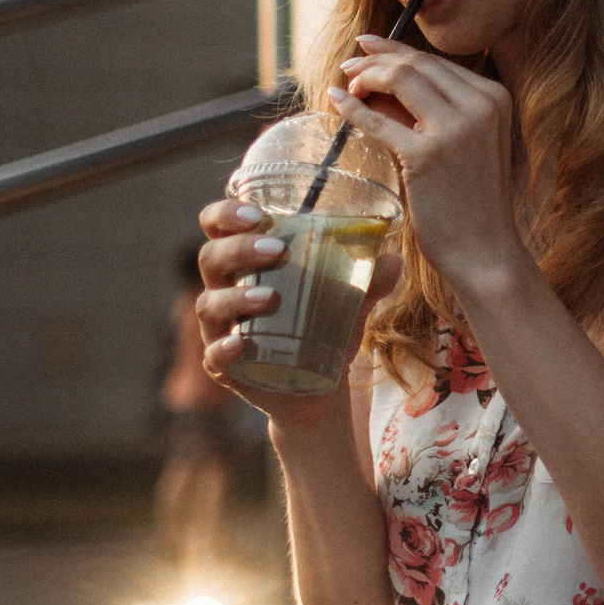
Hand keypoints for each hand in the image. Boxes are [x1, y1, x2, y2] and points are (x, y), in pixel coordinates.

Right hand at [191, 197, 399, 429]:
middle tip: (275, 250)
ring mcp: (220, 330)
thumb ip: (370, 281)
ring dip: (236, 297)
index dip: (226, 213)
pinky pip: (213, 356)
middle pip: (211, 259)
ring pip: (210, 305)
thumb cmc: (325, 331)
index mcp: (246, 263)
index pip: (217, 226)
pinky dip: (223, 348)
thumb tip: (393, 259)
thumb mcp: (350, 303)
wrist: (320, 390)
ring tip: (271, 296)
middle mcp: (225, 291)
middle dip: (238, 249)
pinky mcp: (225, 368)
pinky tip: (240, 342)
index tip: (257, 214)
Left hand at [329, 35, 539, 309]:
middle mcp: (480, 105)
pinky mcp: (428, 155)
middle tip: (349, 65)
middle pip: (417, 64)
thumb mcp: (467, 145)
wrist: (487, 251)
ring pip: (400, 78)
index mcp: (495, 97)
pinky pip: (379, 120)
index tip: (370, 48)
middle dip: (376, 58)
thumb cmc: (474, 203)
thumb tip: (379, 86)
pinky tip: (336, 102)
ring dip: (366, 76)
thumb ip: (435, 114)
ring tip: (346, 85)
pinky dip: (353, 108)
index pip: (437, 62)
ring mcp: (456, 129)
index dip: (397, 51)